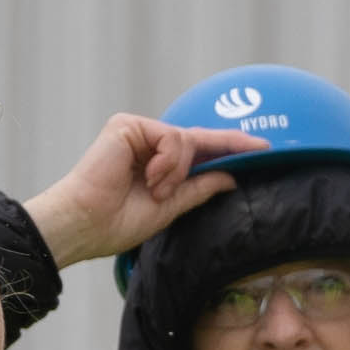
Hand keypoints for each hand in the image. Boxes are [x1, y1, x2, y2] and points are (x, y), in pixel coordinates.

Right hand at [22, 112, 263, 266]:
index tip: (263, 150)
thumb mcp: (171, 207)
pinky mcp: (126, 125)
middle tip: (262, 147)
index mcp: (156, 164)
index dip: (230, 149)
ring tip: (156, 191)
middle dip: (228, 145)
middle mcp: (147, 143)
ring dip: (177, 171)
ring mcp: (136, 132)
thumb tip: (231, 177)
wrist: (86, 224)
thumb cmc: (117, 222)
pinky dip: (167, 162)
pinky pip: (170, 137)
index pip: (199, 151)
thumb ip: (199, 188)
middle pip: (198, 138)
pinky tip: (150, 178)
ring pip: (185, 140)